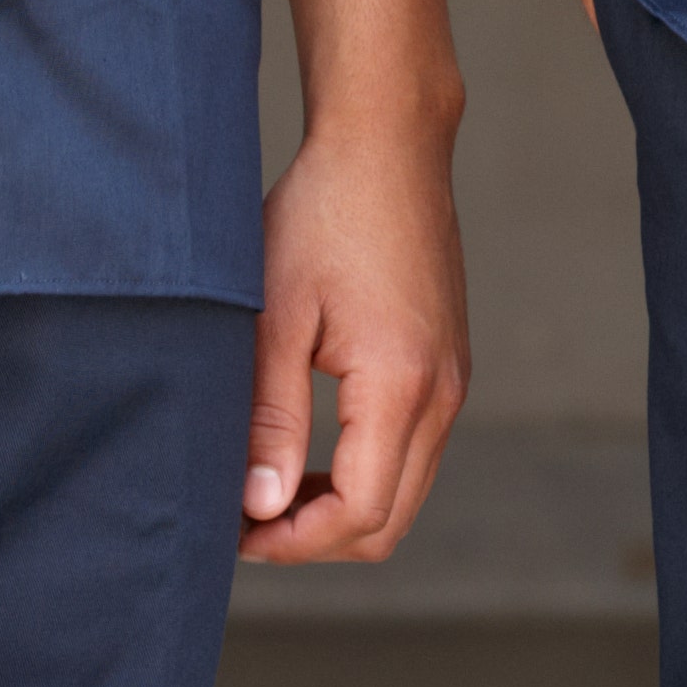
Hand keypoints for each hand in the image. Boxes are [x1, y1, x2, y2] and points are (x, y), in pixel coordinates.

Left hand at [242, 115, 470, 562]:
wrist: (386, 144)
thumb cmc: (323, 214)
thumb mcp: (275, 317)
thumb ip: (271, 419)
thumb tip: (263, 506)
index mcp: (401, 383)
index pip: (359, 513)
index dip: (292, 542)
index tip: (232, 529)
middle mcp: (444, 390)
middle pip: (389, 520)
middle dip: (315, 538)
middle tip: (246, 518)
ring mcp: (454, 376)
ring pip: (407, 490)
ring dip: (341, 507)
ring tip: (270, 485)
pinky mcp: (449, 361)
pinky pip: (416, 449)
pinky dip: (367, 471)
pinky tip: (314, 447)